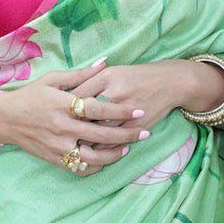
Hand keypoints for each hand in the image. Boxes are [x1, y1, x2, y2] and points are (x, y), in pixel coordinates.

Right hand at [0, 62, 149, 174]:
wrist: (4, 118)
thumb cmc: (30, 95)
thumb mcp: (53, 79)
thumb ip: (81, 74)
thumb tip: (105, 62)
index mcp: (63, 105)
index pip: (98, 108)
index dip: (120, 110)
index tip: (138, 110)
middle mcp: (62, 127)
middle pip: (101, 135)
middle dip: (127, 134)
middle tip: (144, 132)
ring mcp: (58, 146)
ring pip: (93, 157)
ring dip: (114, 154)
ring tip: (128, 148)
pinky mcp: (54, 159)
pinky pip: (79, 168)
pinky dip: (95, 167)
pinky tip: (106, 160)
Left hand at [67, 60, 191, 147]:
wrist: (169, 83)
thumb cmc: (136, 76)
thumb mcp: (112, 71)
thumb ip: (88, 79)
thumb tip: (67, 93)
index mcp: (106, 77)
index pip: (77, 94)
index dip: (63, 106)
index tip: (53, 113)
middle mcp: (114, 94)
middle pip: (84, 115)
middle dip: (69, 126)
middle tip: (57, 132)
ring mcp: (125, 113)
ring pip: (97, 133)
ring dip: (83, 141)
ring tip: (70, 144)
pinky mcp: (135, 128)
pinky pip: (113, 143)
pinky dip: (100, 149)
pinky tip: (91, 151)